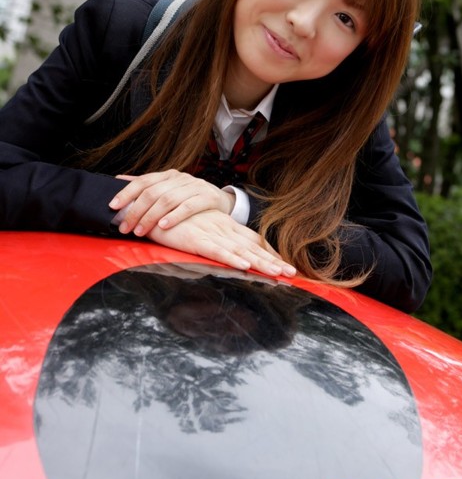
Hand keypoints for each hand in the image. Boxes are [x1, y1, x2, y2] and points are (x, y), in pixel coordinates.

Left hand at [109, 170, 234, 235]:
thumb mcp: (169, 189)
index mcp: (168, 175)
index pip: (143, 181)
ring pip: (168, 199)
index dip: (126, 193)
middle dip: (136, 211)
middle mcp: (180, 178)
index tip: (112, 206)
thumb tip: (118, 180)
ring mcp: (194, 186)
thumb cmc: (190, 197)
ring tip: (140, 231)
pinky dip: (174, 216)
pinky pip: (189, 206)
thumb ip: (146, 186)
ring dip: (151, 216)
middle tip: (125, 227)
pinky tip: (163, 225)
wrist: (221, 200)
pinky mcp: (207, 197)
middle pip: (153, 192)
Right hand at [147, 209, 296, 277]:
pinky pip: (217, 250)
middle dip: (272, 261)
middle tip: (292, 273)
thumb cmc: (174, 218)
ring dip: (260, 262)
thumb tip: (225, 252)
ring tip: (278, 274)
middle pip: (252, 246)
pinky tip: (246, 265)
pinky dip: (232, 258)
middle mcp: (222, 229)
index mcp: (224, 226)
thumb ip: (212, 239)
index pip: (252, 240)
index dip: (269, 253)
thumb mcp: (196, 229)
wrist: (151, 205)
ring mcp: (211, 233)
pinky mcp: (196, 239)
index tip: (285, 265)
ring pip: (240, 250)